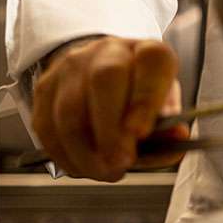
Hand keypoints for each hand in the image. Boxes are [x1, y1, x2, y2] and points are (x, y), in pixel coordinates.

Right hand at [31, 37, 187, 180]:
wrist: (100, 73)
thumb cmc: (138, 95)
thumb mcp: (164, 105)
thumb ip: (170, 124)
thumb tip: (177, 138)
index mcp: (147, 52)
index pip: (150, 63)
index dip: (145, 99)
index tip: (141, 134)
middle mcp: (109, 51)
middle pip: (104, 80)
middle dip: (110, 129)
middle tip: (119, 163)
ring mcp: (72, 66)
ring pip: (71, 109)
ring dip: (86, 150)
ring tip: (104, 171)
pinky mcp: (45, 87)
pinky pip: (48, 126)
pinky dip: (64, 154)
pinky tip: (82, 165)